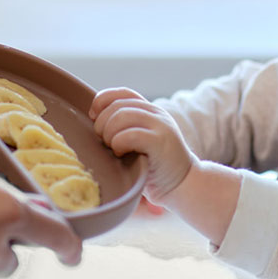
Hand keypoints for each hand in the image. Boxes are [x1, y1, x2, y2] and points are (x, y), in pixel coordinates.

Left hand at [89, 87, 194, 202]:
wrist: (183, 185)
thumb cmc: (154, 167)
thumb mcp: (140, 140)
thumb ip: (125, 126)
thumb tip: (93, 119)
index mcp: (149, 110)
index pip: (121, 93)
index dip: (102, 101)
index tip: (94, 118)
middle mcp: (156, 113)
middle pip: (117, 105)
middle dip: (102, 123)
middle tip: (105, 142)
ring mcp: (160, 125)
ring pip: (121, 116)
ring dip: (109, 134)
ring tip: (114, 149)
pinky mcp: (160, 141)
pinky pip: (130, 134)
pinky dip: (118, 144)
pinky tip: (121, 154)